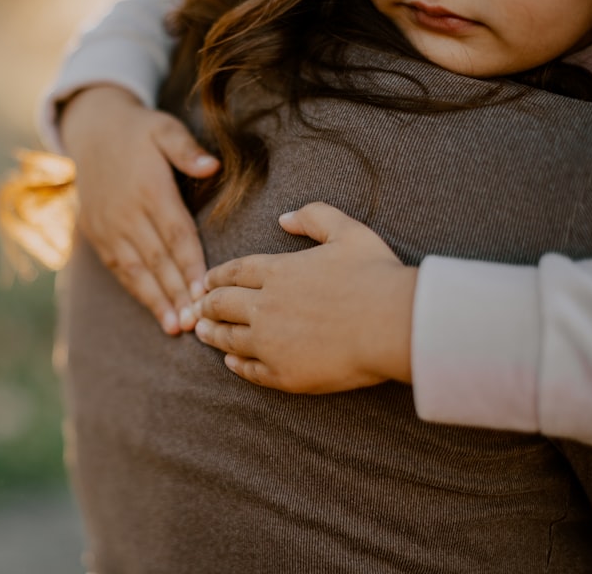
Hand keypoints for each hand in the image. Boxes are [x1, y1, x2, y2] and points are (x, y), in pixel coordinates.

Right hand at [60, 85, 218, 334]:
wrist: (91, 131)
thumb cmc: (139, 131)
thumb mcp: (164, 128)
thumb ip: (186, 149)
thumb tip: (212, 166)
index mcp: (148, 188)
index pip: (175, 233)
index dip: (191, 264)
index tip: (207, 291)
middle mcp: (125, 212)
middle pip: (157, 258)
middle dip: (176, 292)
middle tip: (195, 322)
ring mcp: (107, 226)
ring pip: (135, 270)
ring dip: (156, 300)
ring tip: (175, 326)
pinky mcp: (96, 234)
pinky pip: (118, 268)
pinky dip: (137, 291)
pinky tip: (155, 311)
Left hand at [194, 202, 417, 392]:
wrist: (395, 324)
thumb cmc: (376, 275)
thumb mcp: (348, 231)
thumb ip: (314, 216)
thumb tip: (284, 217)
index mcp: (277, 271)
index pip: (234, 273)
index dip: (216, 277)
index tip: (206, 281)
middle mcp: (265, 306)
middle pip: (222, 305)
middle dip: (206, 305)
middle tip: (197, 307)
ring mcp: (271, 342)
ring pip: (228, 339)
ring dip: (212, 334)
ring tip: (202, 332)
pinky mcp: (283, 374)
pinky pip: (250, 370)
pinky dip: (236, 365)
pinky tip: (231, 362)